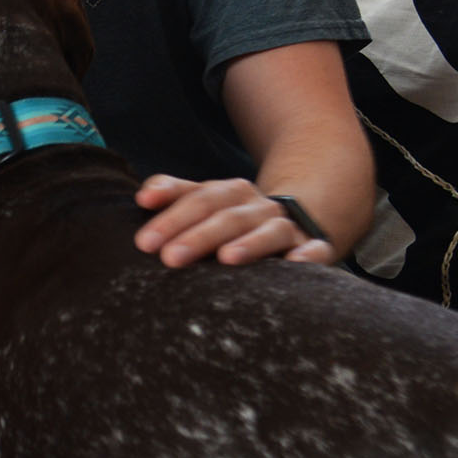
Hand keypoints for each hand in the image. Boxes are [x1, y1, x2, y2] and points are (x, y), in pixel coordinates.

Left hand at [133, 175, 335, 268]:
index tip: (143, 241)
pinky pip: (315, 248)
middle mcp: (256, 205)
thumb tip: (142, 197)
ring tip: (226, 258)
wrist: (296, 219)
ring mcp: (287, 224)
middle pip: (226, 215)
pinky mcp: (313, 245)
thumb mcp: (206, 201)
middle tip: (168, 257)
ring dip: (249, 242)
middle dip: (197, 235)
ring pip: (268, 229)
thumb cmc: (234, 218)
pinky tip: (296, 264)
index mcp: (228, 193)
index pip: (198, 199)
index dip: (170, 216)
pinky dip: (308, 255)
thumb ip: (174, 194)